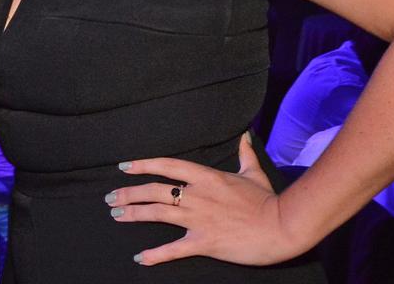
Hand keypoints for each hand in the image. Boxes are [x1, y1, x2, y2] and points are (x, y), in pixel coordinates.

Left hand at [106, 134, 305, 265]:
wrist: (283, 226)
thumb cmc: (268, 200)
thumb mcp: (253, 172)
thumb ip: (244, 153)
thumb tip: (245, 135)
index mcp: (205, 176)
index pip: (166, 165)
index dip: (142, 165)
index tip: (124, 167)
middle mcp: (196, 195)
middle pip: (154, 190)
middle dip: (128, 193)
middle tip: (110, 198)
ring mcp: (198, 218)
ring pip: (157, 213)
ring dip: (133, 214)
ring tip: (116, 215)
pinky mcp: (204, 242)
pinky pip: (173, 249)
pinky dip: (154, 255)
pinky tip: (140, 257)